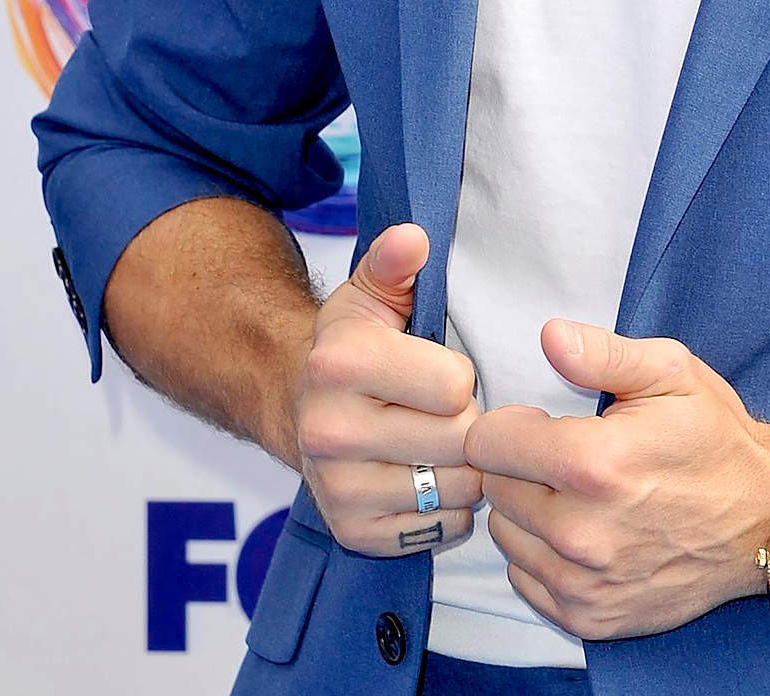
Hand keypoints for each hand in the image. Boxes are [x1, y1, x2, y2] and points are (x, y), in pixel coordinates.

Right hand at [297, 224, 482, 557]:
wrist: (301, 407)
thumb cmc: (355, 345)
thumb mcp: (371, 294)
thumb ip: (395, 263)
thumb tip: (413, 237)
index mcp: (340, 364)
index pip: (454, 386)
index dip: (460, 376)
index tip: (440, 371)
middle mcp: (329, 431)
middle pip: (460, 440)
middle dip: (468, 423)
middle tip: (447, 412)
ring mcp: (338, 490)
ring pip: (458, 489)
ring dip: (466, 468)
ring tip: (441, 444)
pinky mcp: (351, 533)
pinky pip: (442, 530)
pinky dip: (449, 509)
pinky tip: (427, 477)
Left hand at [465, 322, 769, 640]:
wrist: (765, 519)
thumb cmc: (715, 440)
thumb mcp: (671, 373)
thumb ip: (603, 353)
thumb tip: (551, 337)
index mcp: (595, 463)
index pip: (488, 444)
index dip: (509, 424)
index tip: (539, 422)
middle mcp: (581, 532)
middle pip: (495, 488)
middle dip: (521, 465)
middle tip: (565, 457)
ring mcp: (584, 582)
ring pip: (507, 536)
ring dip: (529, 512)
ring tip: (576, 496)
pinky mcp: (589, 618)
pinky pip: (526, 579)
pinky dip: (544, 556)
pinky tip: (584, 534)